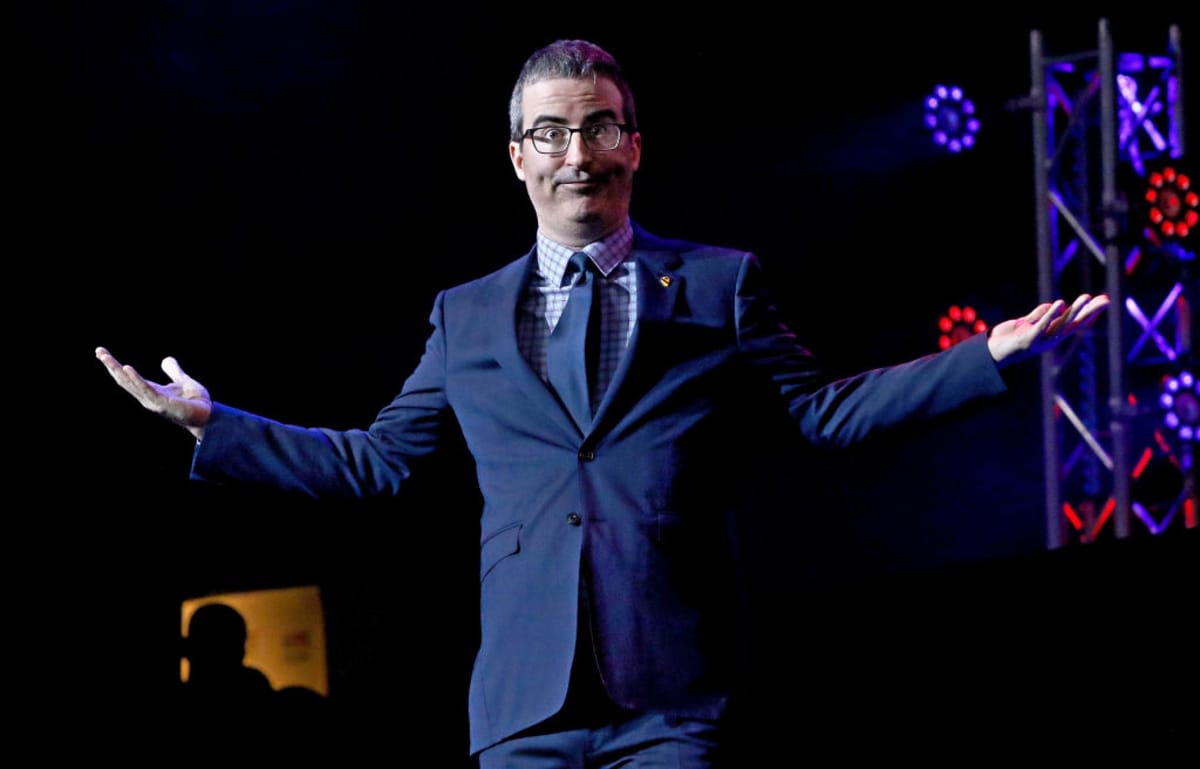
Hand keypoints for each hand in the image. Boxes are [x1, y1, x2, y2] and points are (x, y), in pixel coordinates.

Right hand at [95, 347, 211, 439]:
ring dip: (117, 370)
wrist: (209, 415)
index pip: (128, 377)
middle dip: (111, 366)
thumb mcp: (183, 381)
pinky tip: (127, 368)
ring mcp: (153, 402)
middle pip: (124, 380)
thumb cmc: (195, 402)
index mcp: (151, 390)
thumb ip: (174, 371)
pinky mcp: (162, 405)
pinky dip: (136, 379)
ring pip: (130, 384)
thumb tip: (166, 359)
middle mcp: (148, 397)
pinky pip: (146, 390)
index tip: (101, 352)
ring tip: (106, 357)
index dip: (115, 366)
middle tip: (99, 351)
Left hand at [986, 293, 1109, 367]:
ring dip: (1074, 310)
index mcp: (1051, 335)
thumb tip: (1057, 304)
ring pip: (1062, 324)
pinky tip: (1060, 303)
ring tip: (1085, 297)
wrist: (990, 352)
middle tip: (1105, 299)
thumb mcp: (1027, 323)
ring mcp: (1040, 340)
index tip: (1104, 301)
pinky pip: (1042, 325)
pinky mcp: (1028, 338)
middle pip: (1074, 324)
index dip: (1090, 313)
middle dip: (1090, 312)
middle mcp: (1050, 339)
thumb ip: (1040, 314)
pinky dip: (1051, 314)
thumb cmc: (1009, 339)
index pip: (1075, 323)